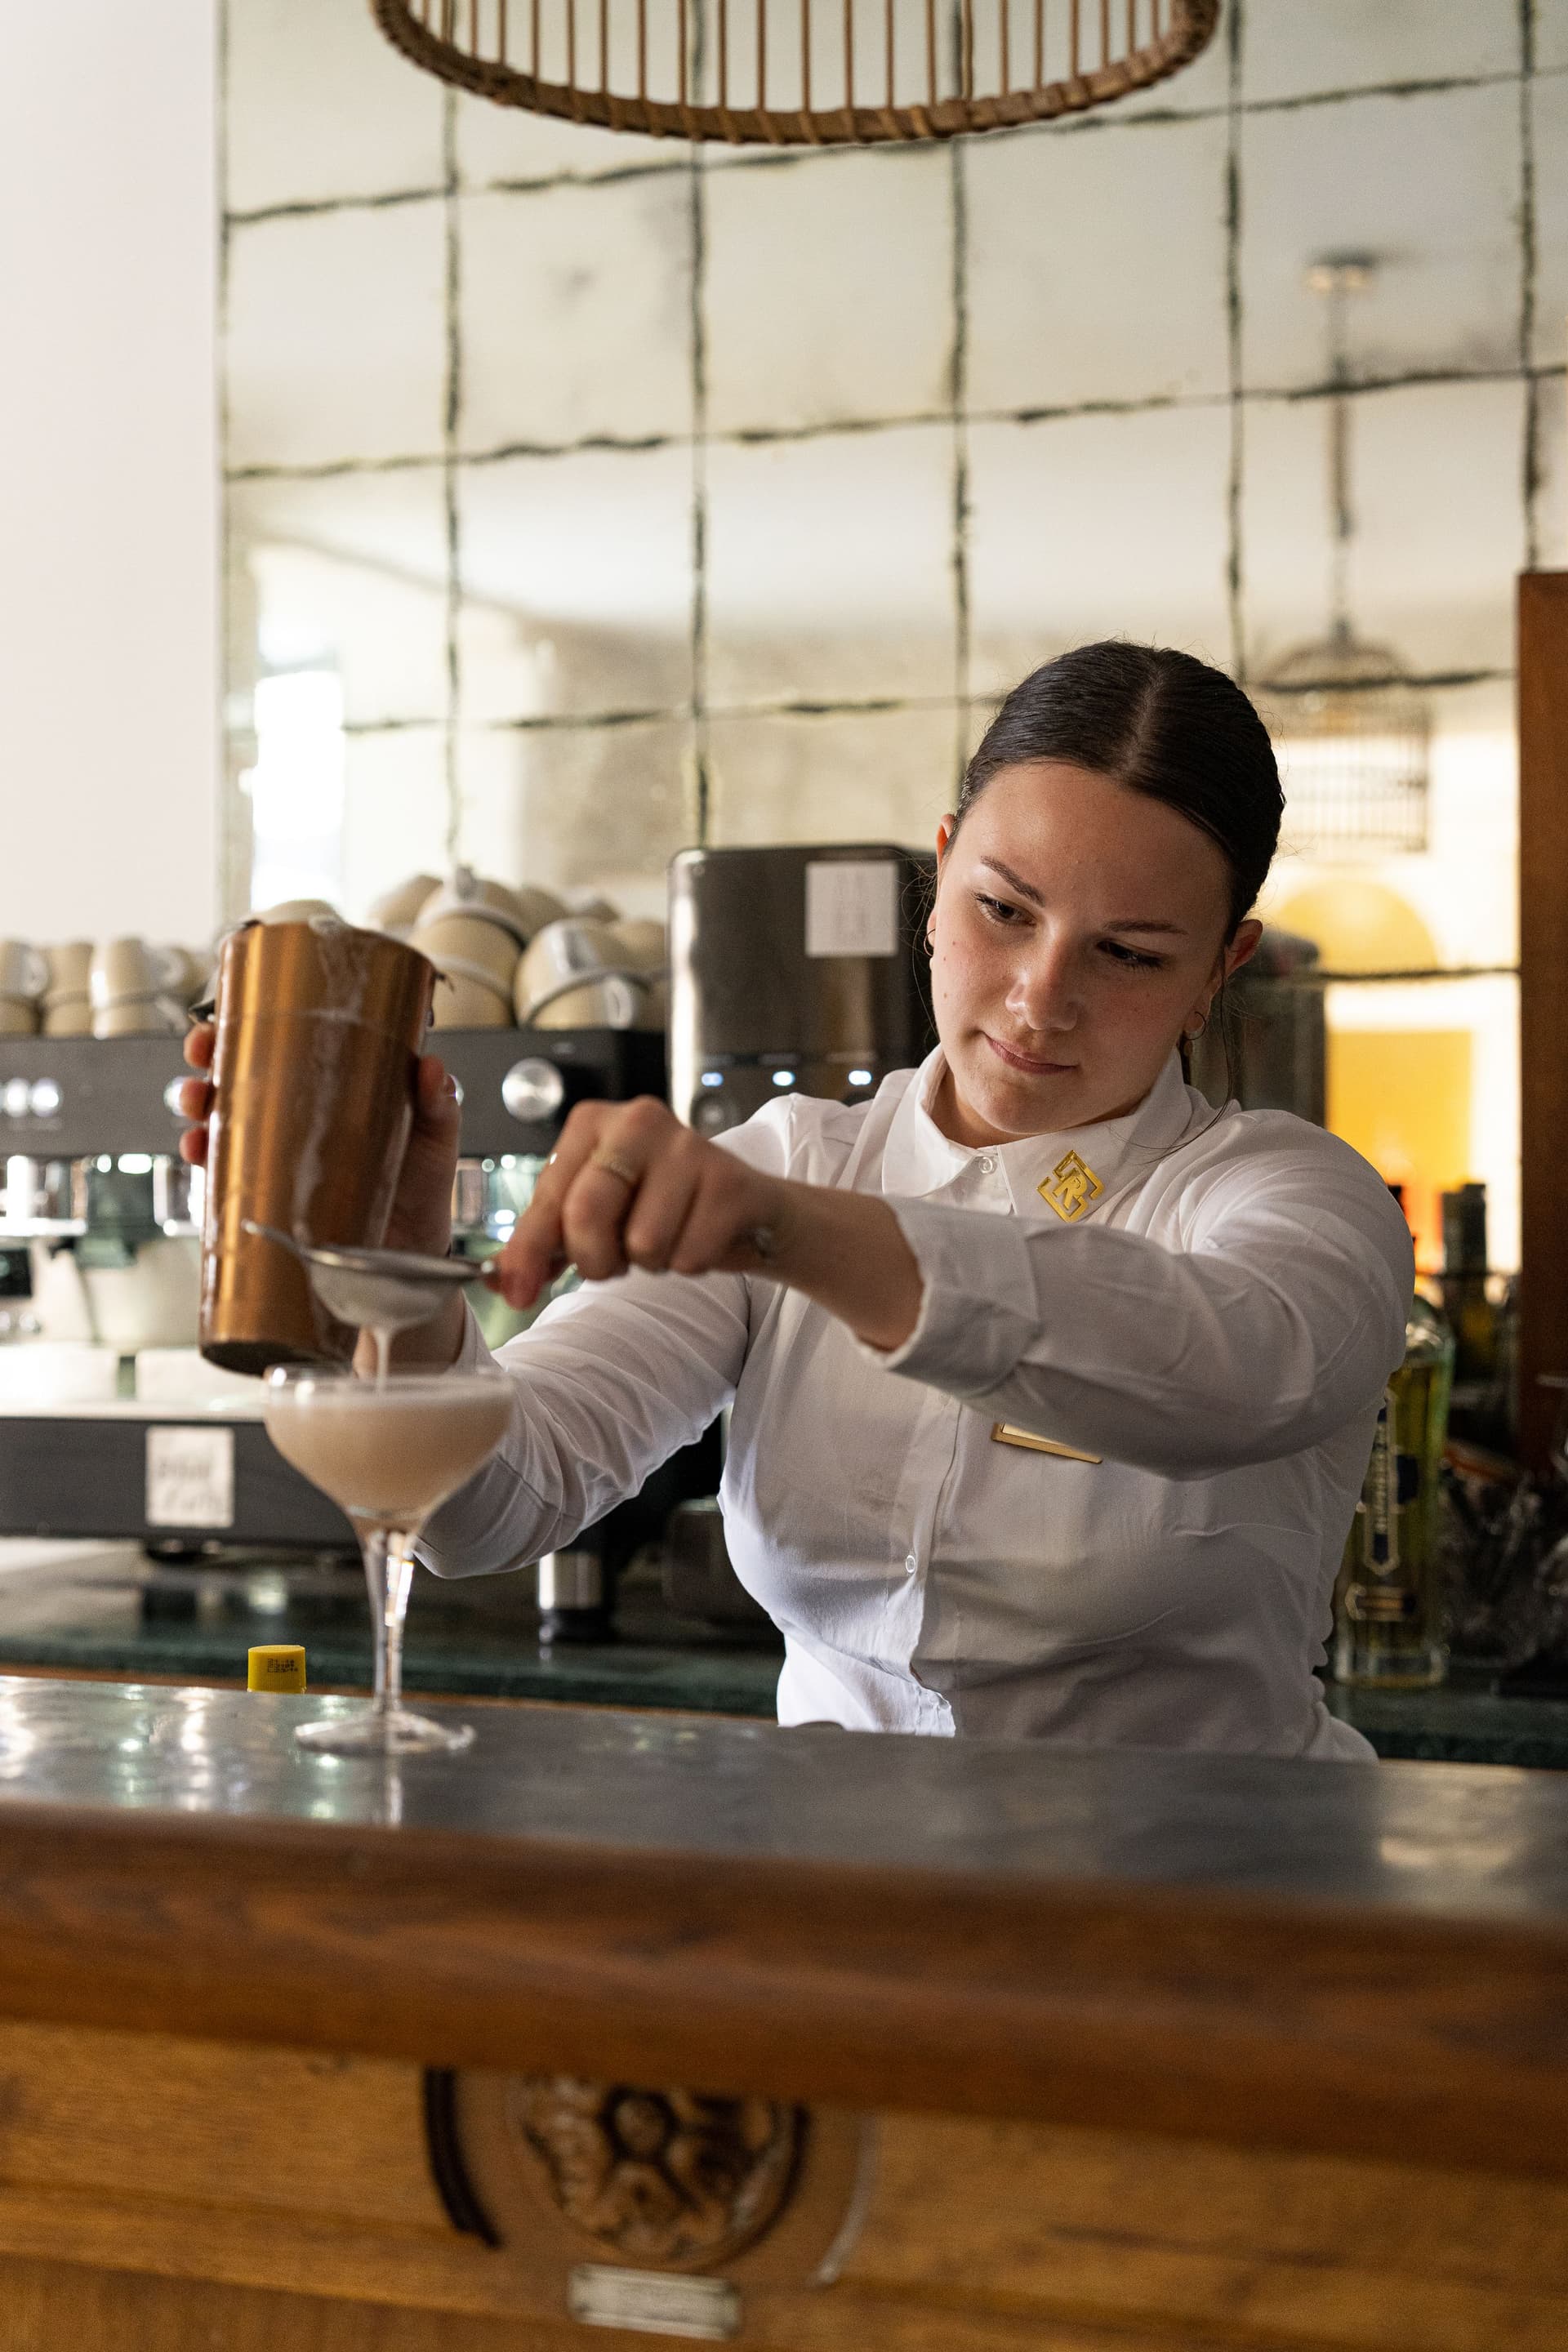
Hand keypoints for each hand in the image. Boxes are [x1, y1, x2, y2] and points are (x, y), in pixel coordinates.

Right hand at [176, 1021, 462, 1261]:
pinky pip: (223, 1170)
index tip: (232, 1014)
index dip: (250, 1023)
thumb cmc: (423, 1183)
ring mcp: (277, 1152)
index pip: (284, 1042)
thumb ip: (438, 1103)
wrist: (413, 1248)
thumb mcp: (434, 1134)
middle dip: (208, 1057)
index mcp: (331, 1084)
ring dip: (196, 1103)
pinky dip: (203, 1157)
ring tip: (196, 1102)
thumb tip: (432, 1068)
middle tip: (203, 1054)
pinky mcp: (267, 1191)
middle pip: (239, 1072)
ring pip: (220, 1117)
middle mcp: (296, 1112)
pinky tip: (198, 1150)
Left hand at [489, 1097, 787, 1312]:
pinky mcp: (728, 1180)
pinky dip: (689, 1263)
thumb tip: (500, 1281)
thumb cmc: (659, 1206)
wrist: (743, 1208)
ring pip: (642, 1243)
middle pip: (587, 1214)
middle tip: (615, 1260)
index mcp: (592, 1124)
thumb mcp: (594, 1216)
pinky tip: (698, 1235)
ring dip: (651, 1262)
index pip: (549, 1197)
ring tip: (666, 1236)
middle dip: (597, 1259)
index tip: (517, 1294)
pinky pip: (688, 1256)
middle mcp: (637, 1121)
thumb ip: (544, 1244)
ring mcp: (688, 1146)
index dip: (529, 1251)